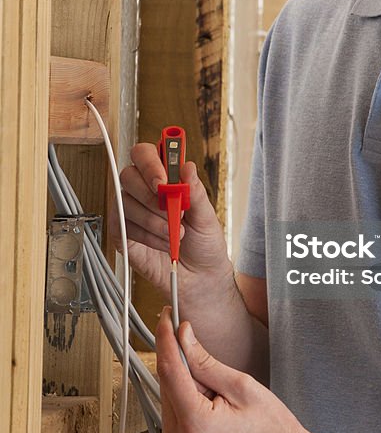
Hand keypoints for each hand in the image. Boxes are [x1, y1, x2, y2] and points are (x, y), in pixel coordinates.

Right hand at [110, 142, 227, 295]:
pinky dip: (147, 235)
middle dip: (150, 195)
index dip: (150, 163)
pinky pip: (123, 226)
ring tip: (174, 233)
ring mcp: (130, 212)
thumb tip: (187, 167)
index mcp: (163, 178)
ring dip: (153, 220)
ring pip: (125, 203)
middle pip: (128, 175)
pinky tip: (163, 243)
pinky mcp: (122, 235)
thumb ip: (195, 191)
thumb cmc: (204, 242)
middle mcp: (143, 191)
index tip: (163, 181)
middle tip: (172, 211)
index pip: (144, 154)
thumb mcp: (206, 215)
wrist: (200, 277)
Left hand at [156, 308, 314, 432]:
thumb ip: (205, 361)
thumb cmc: (271, 430)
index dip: (167, 338)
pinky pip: (175, 411)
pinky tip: (211, 397)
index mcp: (193, 424)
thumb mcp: (241, 385)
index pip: (169, 369)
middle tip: (195, 338)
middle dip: (180, 358)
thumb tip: (183, 337)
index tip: (167, 316)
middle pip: (167, 382)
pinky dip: (187, 395)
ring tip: (219, 387)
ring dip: (186, 379)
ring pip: (169, 395)